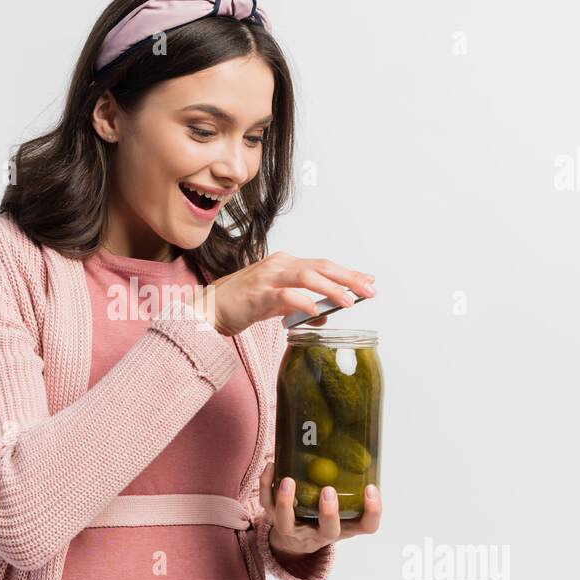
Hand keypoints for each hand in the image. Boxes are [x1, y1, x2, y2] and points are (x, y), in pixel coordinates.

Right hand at [186, 251, 376, 335]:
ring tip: (349, 302)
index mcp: (285, 263)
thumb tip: (325, 316)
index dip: (348, 272)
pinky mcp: (257, 294)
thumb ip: (299, 306)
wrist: (208, 309)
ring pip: (307, 276)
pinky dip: (304, 302)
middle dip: (349, 278)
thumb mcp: (275, 304)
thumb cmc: (240, 304)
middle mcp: (279, 265)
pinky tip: (317, 311)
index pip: (323, 265)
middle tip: (370, 289)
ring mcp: (267, 278)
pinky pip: (286, 295)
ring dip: (332, 289)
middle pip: (321, 266)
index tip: (369, 281)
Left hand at [257, 461, 382, 558]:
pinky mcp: (274, 519)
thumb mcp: (343, 506)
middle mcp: (321, 532)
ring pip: (287, 523)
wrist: (295, 541)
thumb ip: (351, 484)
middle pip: (328, 530)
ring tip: (288, 480)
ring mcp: (296, 529)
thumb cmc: (325, 516)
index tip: (371, 488)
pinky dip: (266, 485)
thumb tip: (358, 441)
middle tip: (328, 490)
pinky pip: (267, 504)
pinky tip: (271, 466)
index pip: (366, 526)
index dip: (373, 511)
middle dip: (329, 513)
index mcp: (345, 527)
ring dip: (286, 502)